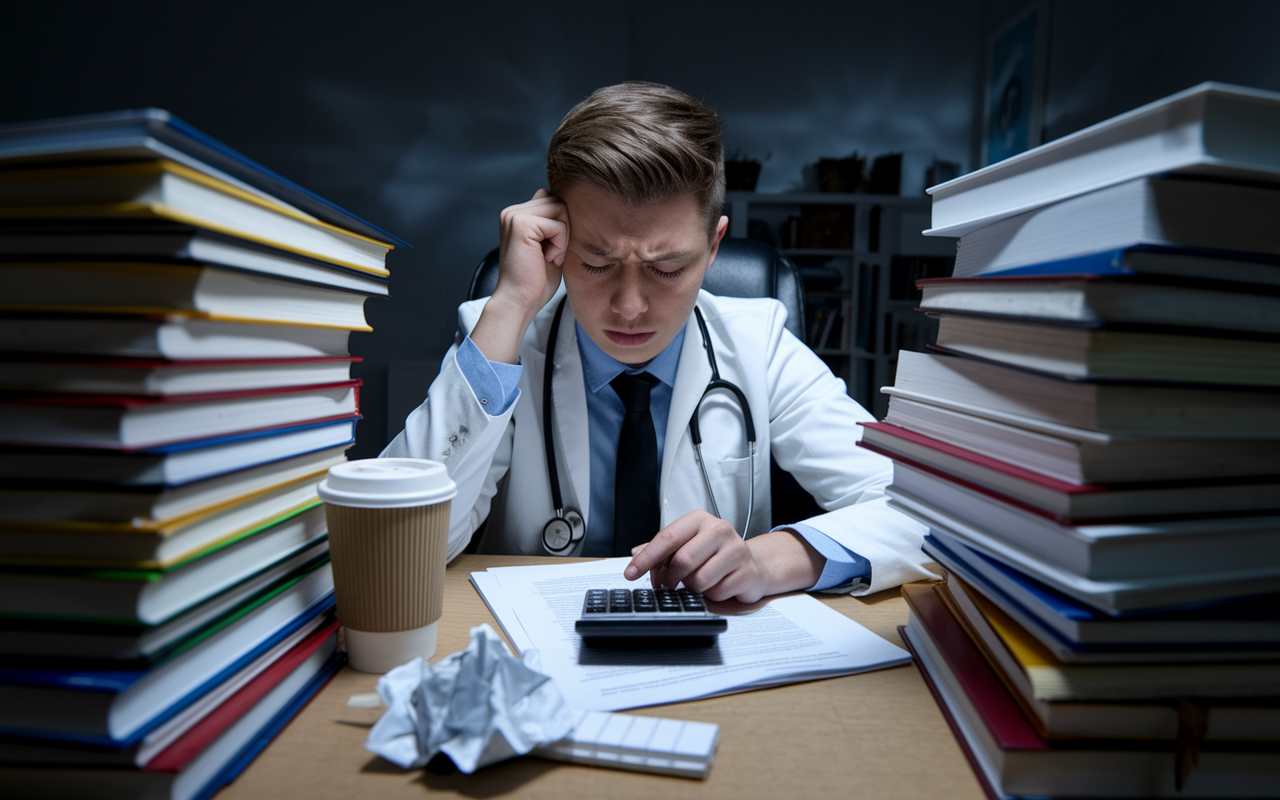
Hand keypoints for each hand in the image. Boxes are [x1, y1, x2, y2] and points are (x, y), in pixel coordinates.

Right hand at [471, 189, 569, 362]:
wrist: (519, 302)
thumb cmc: (535, 282)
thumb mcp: (549, 247)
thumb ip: (554, 225)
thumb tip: (568, 206)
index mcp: (517, 215)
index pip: (553, 201)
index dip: (561, 227)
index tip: (551, 251)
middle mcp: (513, 212)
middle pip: (559, 202)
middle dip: (564, 230)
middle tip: (552, 255)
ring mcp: (515, 216)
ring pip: (560, 209)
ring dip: (563, 237)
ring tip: (549, 256)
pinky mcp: (521, 225)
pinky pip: (558, 225)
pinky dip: (560, 245)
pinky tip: (548, 259)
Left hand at [623, 511, 827, 602]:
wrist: (751, 565)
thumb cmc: (712, 555)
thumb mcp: (687, 546)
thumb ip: (664, 555)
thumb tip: (640, 569)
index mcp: (699, 519)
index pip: (667, 538)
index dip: (646, 559)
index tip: (630, 574)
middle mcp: (719, 529)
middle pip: (682, 561)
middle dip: (670, 578)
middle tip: (668, 585)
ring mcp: (736, 550)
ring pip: (699, 580)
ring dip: (693, 588)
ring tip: (700, 581)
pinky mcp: (747, 572)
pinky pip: (716, 593)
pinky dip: (711, 596)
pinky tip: (718, 586)